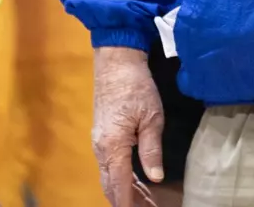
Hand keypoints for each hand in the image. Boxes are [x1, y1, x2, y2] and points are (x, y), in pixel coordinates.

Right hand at [92, 46, 165, 206]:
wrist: (115, 62)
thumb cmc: (136, 86)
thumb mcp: (151, 117)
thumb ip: (151, 150)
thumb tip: (155, 178)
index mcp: (113, 146)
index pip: (119, 184)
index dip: (128, 203)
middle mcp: (101, 148)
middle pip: (110, 184)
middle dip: (125, 200)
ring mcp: (98, 141)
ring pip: (108, 175)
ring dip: (123, 190)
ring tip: (143, 200)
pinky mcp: (101, 134)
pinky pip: (108, 164)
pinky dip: (120, 176)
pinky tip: (134, 180)